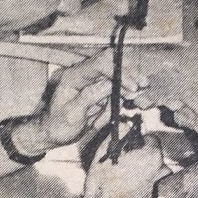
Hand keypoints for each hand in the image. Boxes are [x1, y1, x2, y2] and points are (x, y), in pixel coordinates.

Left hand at [13, 48, 147, 153]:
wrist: (54, 134)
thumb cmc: (58, 125)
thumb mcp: (71, 114)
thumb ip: (89, 97)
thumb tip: (109, 85)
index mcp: (75, 76)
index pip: (100, 64)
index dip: (118, 72)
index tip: (132, 86)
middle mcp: (85, 75)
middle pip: (111, 63)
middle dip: (129, 73)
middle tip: (143, 86)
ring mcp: (94, 82)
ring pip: (117, 76)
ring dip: (128, 87)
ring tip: (136, 98)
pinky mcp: (100, 91)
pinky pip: (116, 90)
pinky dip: (122, 98)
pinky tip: (119, 108)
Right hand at [79, 133, 171, 197]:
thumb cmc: (101, 186)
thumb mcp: (103, 154)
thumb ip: (117, 135)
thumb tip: (124, 124)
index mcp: (151, 157)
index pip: (152, 140)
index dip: (140, 142)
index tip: (131, 147)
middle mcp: (162, 174)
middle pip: (156, 160)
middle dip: (144, 161)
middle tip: (126, 167)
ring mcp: (161, 193)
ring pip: (157, 179)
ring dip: (147, 179)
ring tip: (128, 185)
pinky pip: (154, 196)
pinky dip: (146, 195)